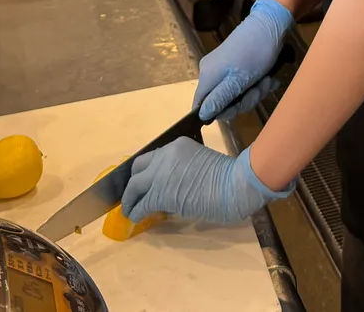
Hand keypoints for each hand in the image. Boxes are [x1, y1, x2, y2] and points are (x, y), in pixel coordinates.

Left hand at [121, 139, 290, 224]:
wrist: (234, 184)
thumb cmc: (228, 177)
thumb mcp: (201, 163)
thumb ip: (184, 170)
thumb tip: (172, 188)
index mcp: (177, 145)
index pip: (153, 156)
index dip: (146, 171)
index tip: (145, 181)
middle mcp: (165, 155)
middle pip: (138, 167)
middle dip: (133, 182)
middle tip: (133, 194)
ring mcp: (160, 174)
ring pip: (135, 185)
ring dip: (130, 199)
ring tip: (129, 209)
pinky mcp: (160, 193)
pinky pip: (141, 203)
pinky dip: (136, 211)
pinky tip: (135, 217)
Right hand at [194, 0, 291, 121]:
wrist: (270, 25)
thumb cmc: (254, 54)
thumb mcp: (238, 81)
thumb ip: (219, 99)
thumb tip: (201, 115)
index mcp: (207, 76)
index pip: (202, 105)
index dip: (219, 112)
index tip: (237, 109)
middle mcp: (211, 72)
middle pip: (222, 102)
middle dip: (245, 100)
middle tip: (258, 90)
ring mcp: (224, 68)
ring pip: (237, 94)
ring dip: (255, 91)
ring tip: (267, 80)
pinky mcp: (236, 65)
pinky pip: (243, 84)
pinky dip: (257, 84)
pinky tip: (268, 78)